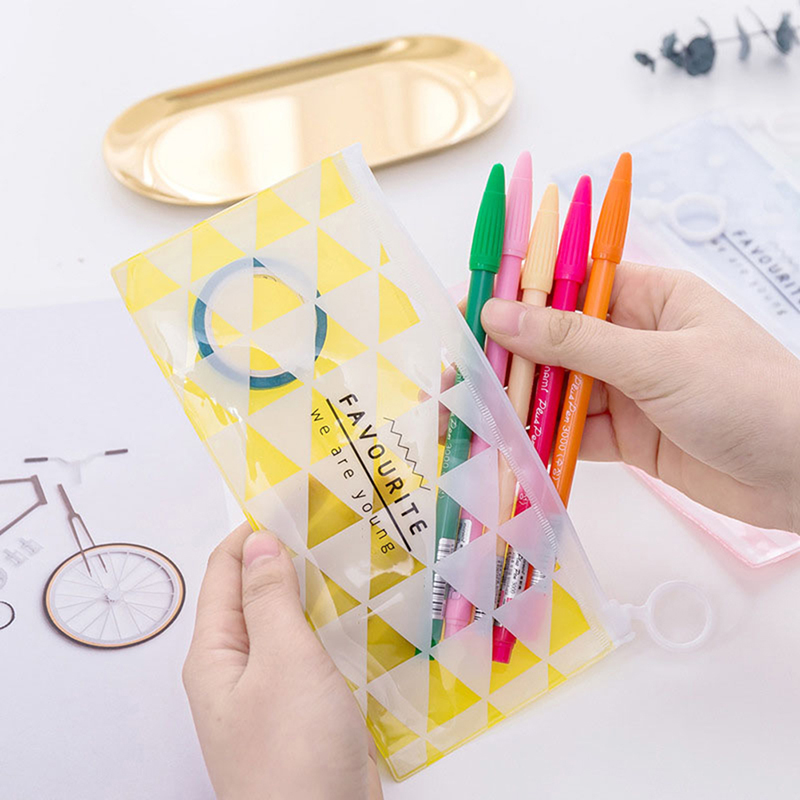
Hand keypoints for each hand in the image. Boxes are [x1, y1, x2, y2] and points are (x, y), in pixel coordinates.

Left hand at [183, 523, 382, 799]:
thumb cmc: (293, 748)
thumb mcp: (283, 661)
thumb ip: (270, 599)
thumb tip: (259, 543)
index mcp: (216, 653)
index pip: (225, 574)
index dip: (251, 534)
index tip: (290, 499)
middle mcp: (238, 669)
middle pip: (257, 597)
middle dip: (287, 559)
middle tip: (329, 523)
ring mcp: (273, 692)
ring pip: (290, 625)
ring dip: (314, 593)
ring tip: (350, 555)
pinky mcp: (305, 709)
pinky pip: (313, 654)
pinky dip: (332, 628)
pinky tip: (361, 612)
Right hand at [481, 262, 799, 532]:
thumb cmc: (750, 397)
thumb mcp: (658, 361)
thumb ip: (574, 341)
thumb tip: (500, 314)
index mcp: (649, 297)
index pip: (568, 283)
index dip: (515, 291)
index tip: (466, 305)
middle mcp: (632, 339)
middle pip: (553, 340)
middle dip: (505, 357)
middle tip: (453, 373)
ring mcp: (628, 390)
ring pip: (556, 389)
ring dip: (516, 403)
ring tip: (467, 415)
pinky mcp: (627, 437)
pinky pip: (572, 432)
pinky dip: (541, 441)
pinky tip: (506, 447)